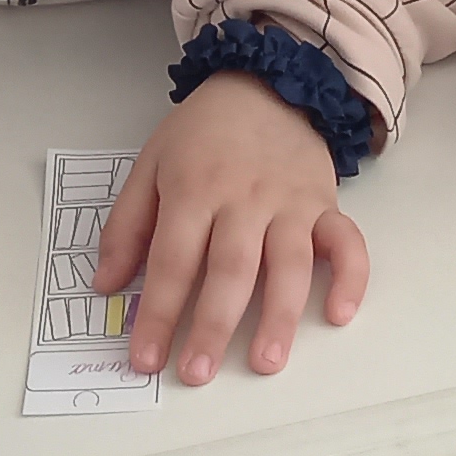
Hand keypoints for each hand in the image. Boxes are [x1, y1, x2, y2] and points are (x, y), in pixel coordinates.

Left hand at [100, 70, 367, 383]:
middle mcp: (243, 199)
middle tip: (197, 373)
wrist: (267, 82)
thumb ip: (126, 226)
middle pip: (228, 270)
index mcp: (193, 189)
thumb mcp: (150, 164)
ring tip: (265, 362)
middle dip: (212, 326)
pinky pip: (346, 242)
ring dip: (278, 316)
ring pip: (287, 265)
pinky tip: (339, 314)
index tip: (145, 358)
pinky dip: (349, 278)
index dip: (156, 313)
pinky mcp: (326, 204)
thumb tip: (106, 286)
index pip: (172, 261)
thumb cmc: (203, 133)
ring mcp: (290, 203)